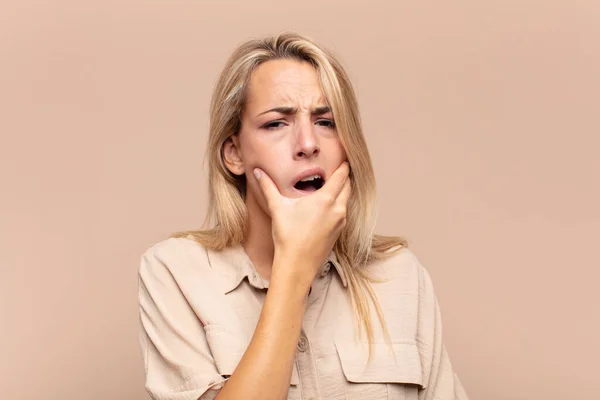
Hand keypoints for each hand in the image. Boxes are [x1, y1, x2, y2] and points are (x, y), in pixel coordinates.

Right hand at [253, 162, 350, 283]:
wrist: (297, 264)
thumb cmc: (287, 235)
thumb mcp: (277, 207)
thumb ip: (268, 186)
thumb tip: (257, 171)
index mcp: (326, 199)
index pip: (341, 176)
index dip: (343, 166)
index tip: (343, 159)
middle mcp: (338, 209)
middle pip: (348, 186)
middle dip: (344, 177)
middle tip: (338, 170)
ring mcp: (341, 222)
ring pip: (347, 200)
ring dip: (342, 192)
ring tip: (333, 187)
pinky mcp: (339, 232)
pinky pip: (343, 213)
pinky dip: (339, 205)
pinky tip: (328, 207)